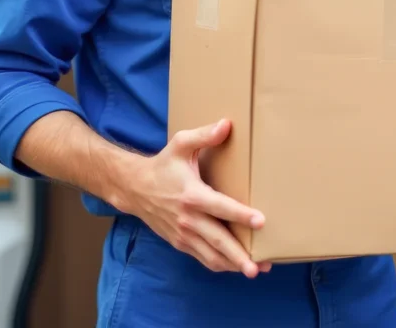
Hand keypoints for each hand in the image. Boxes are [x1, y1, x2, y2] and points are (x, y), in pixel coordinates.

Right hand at [130, 118, 270, 277]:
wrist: (134, 188)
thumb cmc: (163, 165)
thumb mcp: (181, 144)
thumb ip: (204, 135)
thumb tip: (227, 125)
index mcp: (191, 195)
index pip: (220, 208)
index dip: (241, 215)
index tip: (261, 221)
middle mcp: (188, 219)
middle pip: (218, 241)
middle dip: (240, 255)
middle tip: (261, 266)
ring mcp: (184, 234)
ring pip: (212, 256)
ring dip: (233, 264)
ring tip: (256, 269)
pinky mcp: (180, 243)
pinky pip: (203, 258)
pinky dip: (220, 264)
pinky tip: (236, 266)